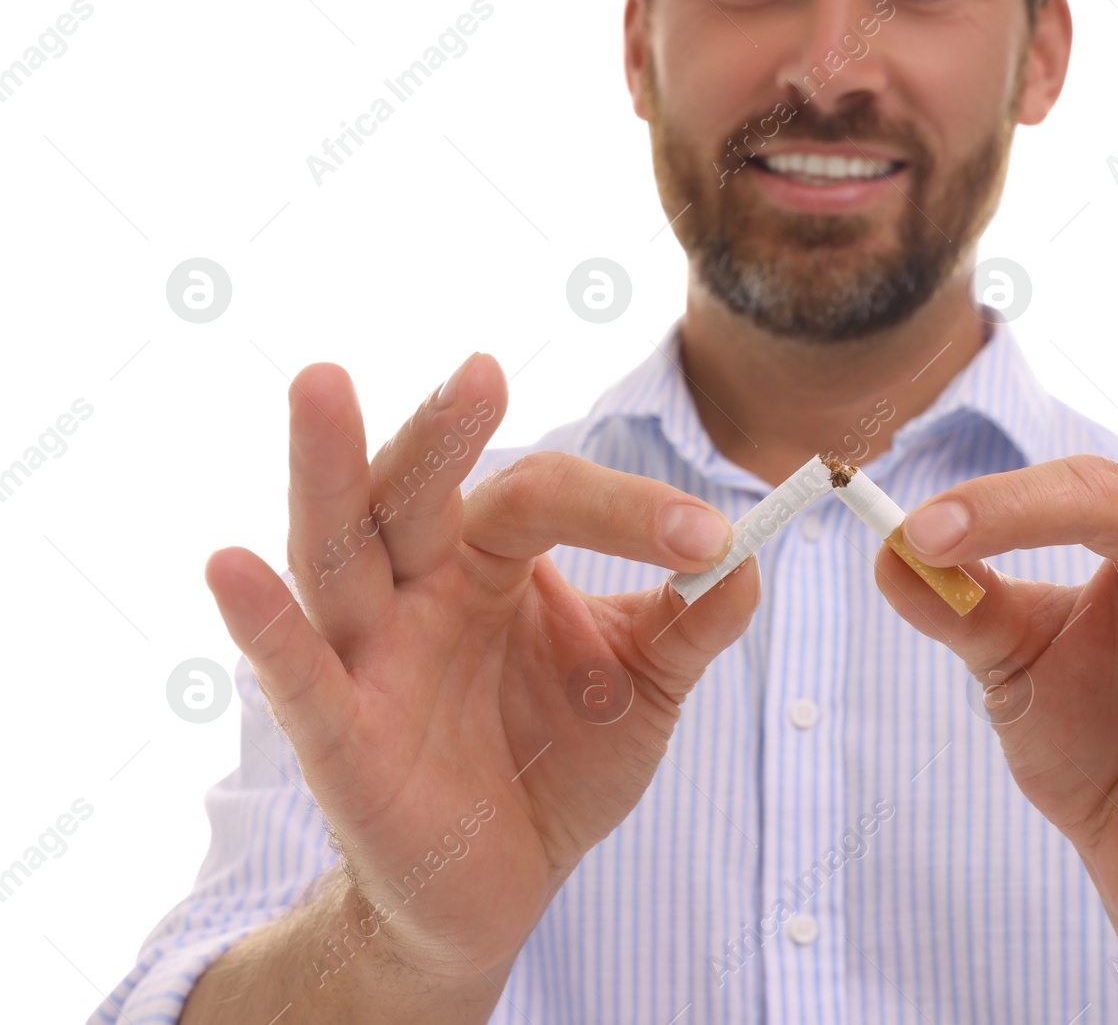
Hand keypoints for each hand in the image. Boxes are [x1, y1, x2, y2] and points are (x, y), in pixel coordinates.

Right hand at [203, 353, 756, 989]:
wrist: (501, 882)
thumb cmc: (558, 762)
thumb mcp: (642, 686)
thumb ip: (692, 622)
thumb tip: (747, 556)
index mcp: (488, 559)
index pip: (542, 495)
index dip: (626, 509)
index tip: (706, 538)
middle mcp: (418, 588)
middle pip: (414, 489)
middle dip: (441, 430)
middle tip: (483, 372)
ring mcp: (368, 655)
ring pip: (336, 550)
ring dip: (328, 472)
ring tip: (320, 385)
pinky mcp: (336, 736)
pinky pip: (295, 674)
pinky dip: (264, 623)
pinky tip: (232, 567)